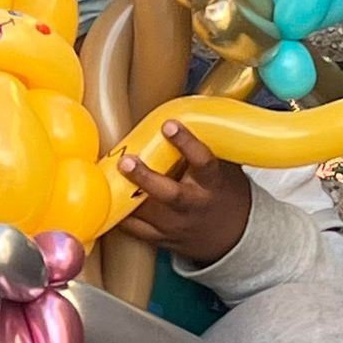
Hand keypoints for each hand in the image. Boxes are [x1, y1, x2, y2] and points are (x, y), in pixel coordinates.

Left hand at [117, 120, 251, 267]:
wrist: (234, 235)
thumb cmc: (224, 193)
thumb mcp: (224, 168)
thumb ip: (206, 144)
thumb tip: (189, 104)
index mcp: (212, 183)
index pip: (203, 161)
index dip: (186, 142)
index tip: (169, 124)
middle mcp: (194, 205)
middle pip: (169, 194)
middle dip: (146, 177)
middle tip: (126, 161)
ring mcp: (176, 225)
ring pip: (147, 213)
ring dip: (125, 195)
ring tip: (107, 177)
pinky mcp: (162, 239)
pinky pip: (136, 229)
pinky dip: (120, 215)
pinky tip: (108, 199)